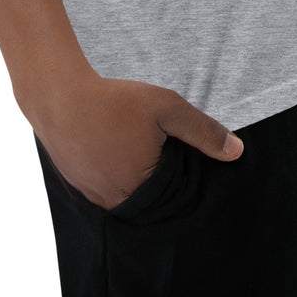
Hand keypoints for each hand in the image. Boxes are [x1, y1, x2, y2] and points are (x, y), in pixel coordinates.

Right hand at [29, 73, 243, 210]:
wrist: (59, 95)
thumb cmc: (115, 101)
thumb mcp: (167, 108)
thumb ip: (203, 131)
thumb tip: (237, 152)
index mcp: (141, 191)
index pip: (173, 196)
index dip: (179, 172)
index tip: (174, 149)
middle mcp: (115, 202)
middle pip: (148, 198)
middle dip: (156, 175)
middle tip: (152, 144)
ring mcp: (92, 195)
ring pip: (124, 192)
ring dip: (132, 173)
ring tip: (131, 143)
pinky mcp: (76, 183)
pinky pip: (102, 186)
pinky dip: (110, 170)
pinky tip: (111, 145)